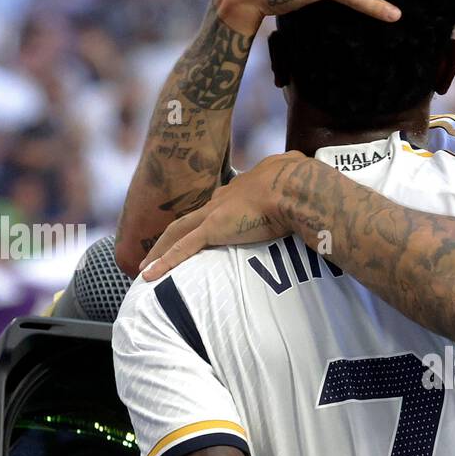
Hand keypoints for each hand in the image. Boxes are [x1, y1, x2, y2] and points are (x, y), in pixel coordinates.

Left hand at [140, 154, 301, 279]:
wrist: (295, 186)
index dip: (204, 220)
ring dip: (158, 251)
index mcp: (241, 191)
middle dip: (169, 238)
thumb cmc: (302, 183)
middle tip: (156, 253)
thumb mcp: (297, 178)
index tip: (198, 232)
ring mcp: (215, 214)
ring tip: (144, 270)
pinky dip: (163, 262)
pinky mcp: (214, 228)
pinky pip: (181, 249)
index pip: (215, 207)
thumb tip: (310, 180)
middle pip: (187, 221)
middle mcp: (222, 201)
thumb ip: (296, 181)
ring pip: (176, 234)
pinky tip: (148, 277)